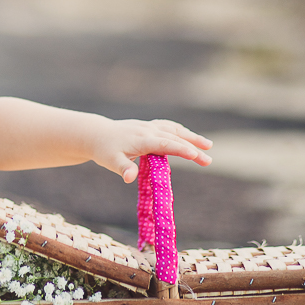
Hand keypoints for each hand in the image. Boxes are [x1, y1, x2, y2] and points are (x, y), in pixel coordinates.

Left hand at [91, 119, 212, 182]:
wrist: (95, 134)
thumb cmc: (104, 150)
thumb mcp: (110, 161)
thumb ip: (122, 168)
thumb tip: (130, 178)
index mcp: (141, 139)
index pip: (165, 144)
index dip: (181, 149)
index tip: (196, 155)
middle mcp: (147, 130)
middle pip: (174, 138)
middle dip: (192, 148)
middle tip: (208, 161)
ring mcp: (149, 126)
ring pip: (173, 130)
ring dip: (191, 137)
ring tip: (208, 146)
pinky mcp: (149, 127)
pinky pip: (168, 127)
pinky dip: (181, 131)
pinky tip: (190, 137)